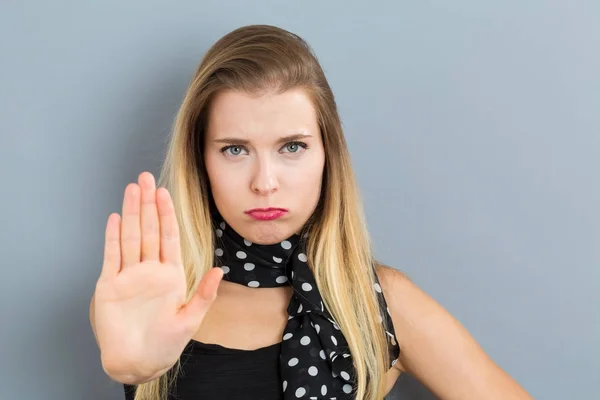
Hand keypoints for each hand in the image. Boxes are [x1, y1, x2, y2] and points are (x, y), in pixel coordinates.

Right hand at [93, 172, 222, 382]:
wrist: (139, 362)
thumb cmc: (166, 343)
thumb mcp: (190, 320)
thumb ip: (204, 295)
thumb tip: (220, 271)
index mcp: (170, 275)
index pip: (169, 237)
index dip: (167, 214)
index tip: (164, 193)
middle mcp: (149, 270)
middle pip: (149, 230)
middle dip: (147, 204)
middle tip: (145, 178)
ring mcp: (129, 276)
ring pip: (131, 237)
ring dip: (131, 213)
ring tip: (132, 189)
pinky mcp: (110, 286)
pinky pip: (112, 256)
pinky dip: (113, 237)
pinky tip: (116, 218)